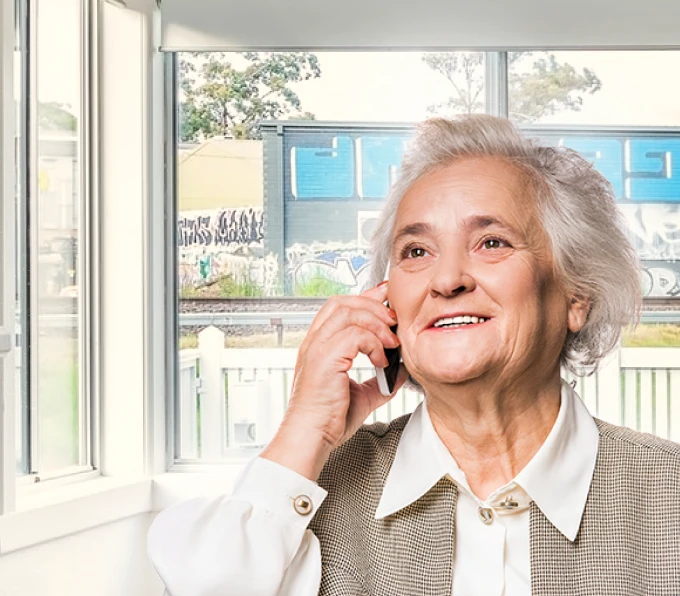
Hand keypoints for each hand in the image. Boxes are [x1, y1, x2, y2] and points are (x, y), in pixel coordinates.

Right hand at [260, 283, 406, 479]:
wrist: (312, 437)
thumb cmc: (329, 420)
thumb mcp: (362, 394)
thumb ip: (380, 379)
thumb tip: (401, 370)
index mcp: (319, 345)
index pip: (339, 307)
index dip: (364, 297)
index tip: (385, 296)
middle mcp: (314, 342)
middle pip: (343, 302)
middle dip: (373, 306)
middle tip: (394, 321)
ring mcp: (317, 348)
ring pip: (348, 313)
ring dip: (376, 323)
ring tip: (390, 342)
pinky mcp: (325, 359)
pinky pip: (355, 335)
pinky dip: (373, 344)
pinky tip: (381, 361)